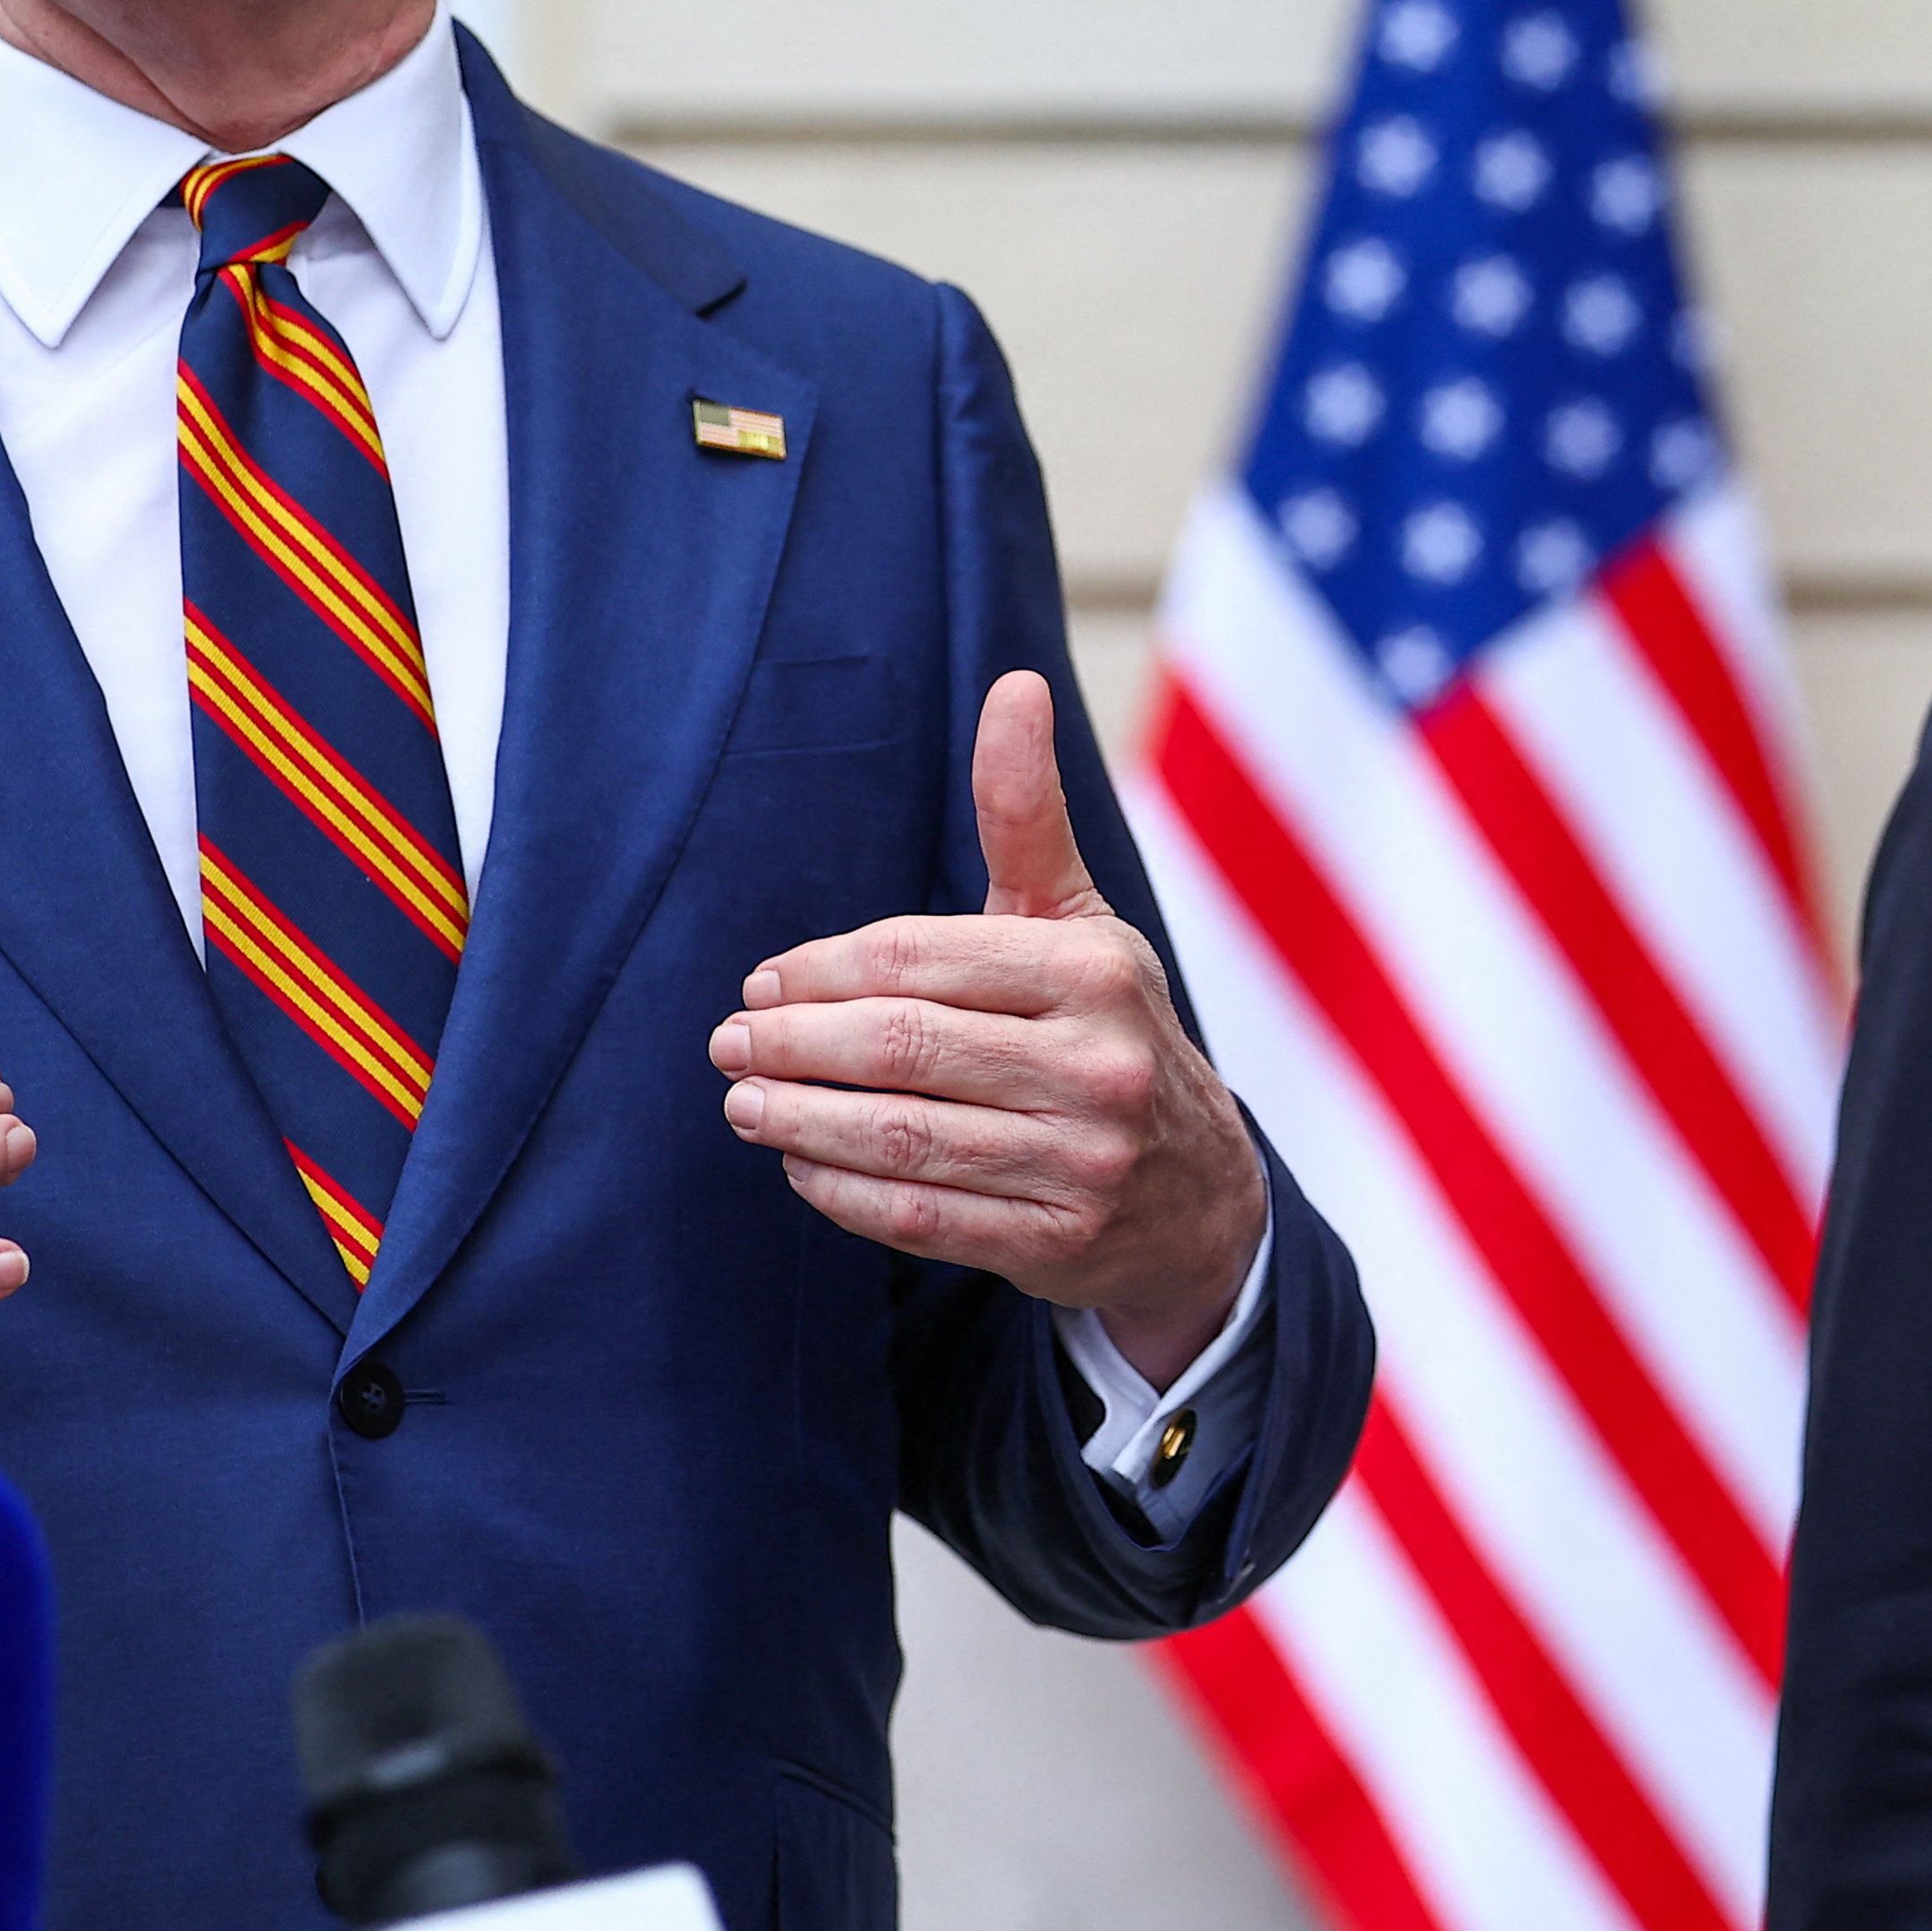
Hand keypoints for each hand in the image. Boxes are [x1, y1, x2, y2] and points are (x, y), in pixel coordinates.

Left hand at [711, 672, 1265, 1382]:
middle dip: (795, 1045)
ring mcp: (1082, 1162)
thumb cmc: (1107, 1028)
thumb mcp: (1079, 918)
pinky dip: (844, 1193)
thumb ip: (1026, 813)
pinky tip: (800, 1167)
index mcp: (1095, 970)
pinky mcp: (1057, 1245)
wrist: (1201, 1194)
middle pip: (902, 1048)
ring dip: (801, 1122)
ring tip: (743, 1103)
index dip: (824, 970)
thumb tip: (1015, 685)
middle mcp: (1100, 1065)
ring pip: (903, 1138)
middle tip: (730, 1043)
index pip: (922, 959)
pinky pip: (923, 1218)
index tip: (763, 983)